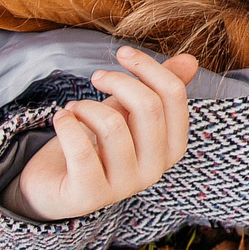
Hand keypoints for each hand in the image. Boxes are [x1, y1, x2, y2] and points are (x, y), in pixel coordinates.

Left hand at [3, 48, 198, 220]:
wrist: (57, 183)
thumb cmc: (96, 144)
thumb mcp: (127, 112)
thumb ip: (156, 90)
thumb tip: (190, 61)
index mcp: (170, 147)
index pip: (173, 96)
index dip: (149, 67)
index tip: (123, 54)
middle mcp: (154, 169)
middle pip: (149, 107)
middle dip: (119, 81)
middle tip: (97, 77)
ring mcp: (123, 186)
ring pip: (113, 126)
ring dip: (87, 106)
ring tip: (74, 108)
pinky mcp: (90, 195)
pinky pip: (81, 151)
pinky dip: (66, 124)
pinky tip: (62, 118)